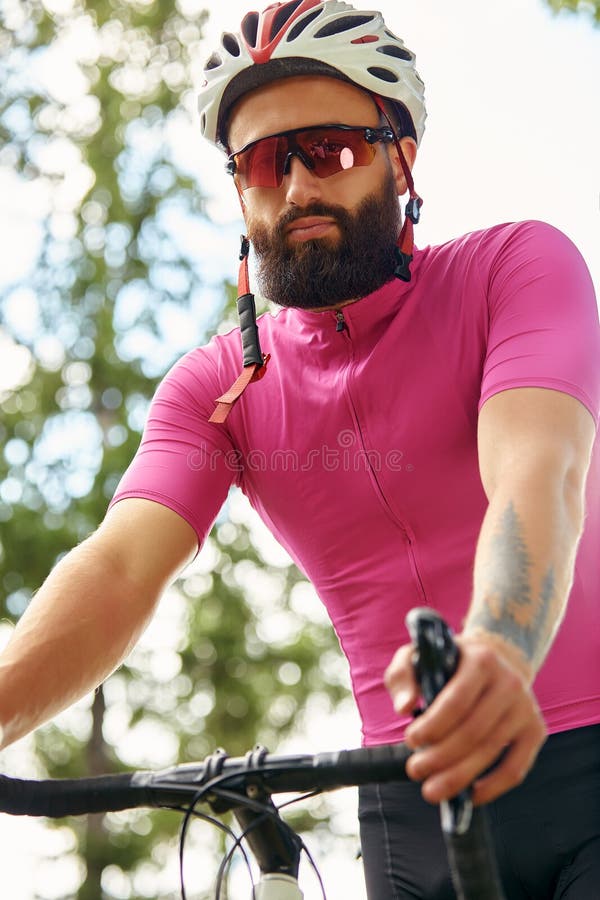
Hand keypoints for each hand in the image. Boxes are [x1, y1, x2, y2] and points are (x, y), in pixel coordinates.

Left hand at [384, 632, 546, 804]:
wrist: (497, 660)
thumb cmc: (449, 663)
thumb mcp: (419, 657)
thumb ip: (403, 676)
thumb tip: (403, 708)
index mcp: (481, 660)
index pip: (457, 701)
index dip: (433, 726)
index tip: (410, 740)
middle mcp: (510, 682)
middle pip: (474, 731)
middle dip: (440, 757)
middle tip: (415, 770)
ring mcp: (526, 708)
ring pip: (491, 751)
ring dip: (459, 776)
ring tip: (432, 790)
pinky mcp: (536, 731)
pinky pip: (516, 768)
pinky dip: (493, 787)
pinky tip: (470, 795)